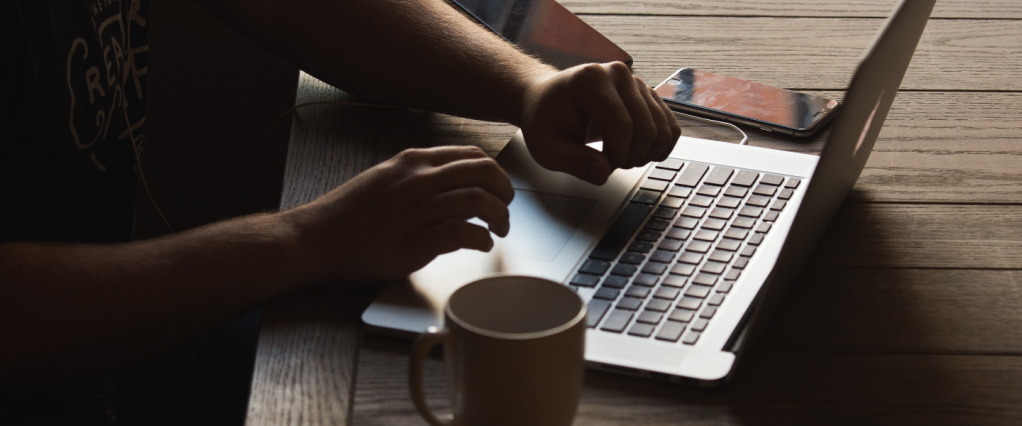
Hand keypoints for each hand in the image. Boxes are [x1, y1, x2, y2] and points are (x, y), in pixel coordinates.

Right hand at [281, 146, 513, 283]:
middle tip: (507, 206)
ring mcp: (416, 211)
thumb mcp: (383, 179)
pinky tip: (482, 244)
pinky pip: (463, 234)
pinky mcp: (414, 242)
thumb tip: (452, 181)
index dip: (493, 171)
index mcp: (411, 162)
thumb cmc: (347, 214)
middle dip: (505, 189)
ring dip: (500, 217)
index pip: (469, 155)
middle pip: (483, 173)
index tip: (498, 186)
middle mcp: (416, 181)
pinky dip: (482, 239)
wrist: (315, 239)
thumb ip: (417, 176)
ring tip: (500, 229)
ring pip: (479, 201)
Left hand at [518, 62, 681, 183]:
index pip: (621, 126)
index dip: (616, 156)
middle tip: (610, 164)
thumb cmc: (545, 120)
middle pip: (646, 128)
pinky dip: (659, 147)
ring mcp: (636, 82)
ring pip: (662, 129)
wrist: (548, 99)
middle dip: (631, 157)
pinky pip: (670, 126)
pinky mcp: (648, 94)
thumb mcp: (546, 147)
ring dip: (645, 154)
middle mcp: (618, 74)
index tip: (601, 166)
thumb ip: (573, 162)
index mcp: (591, 80)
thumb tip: (602, 173)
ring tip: (621, 157)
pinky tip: (637, 152)